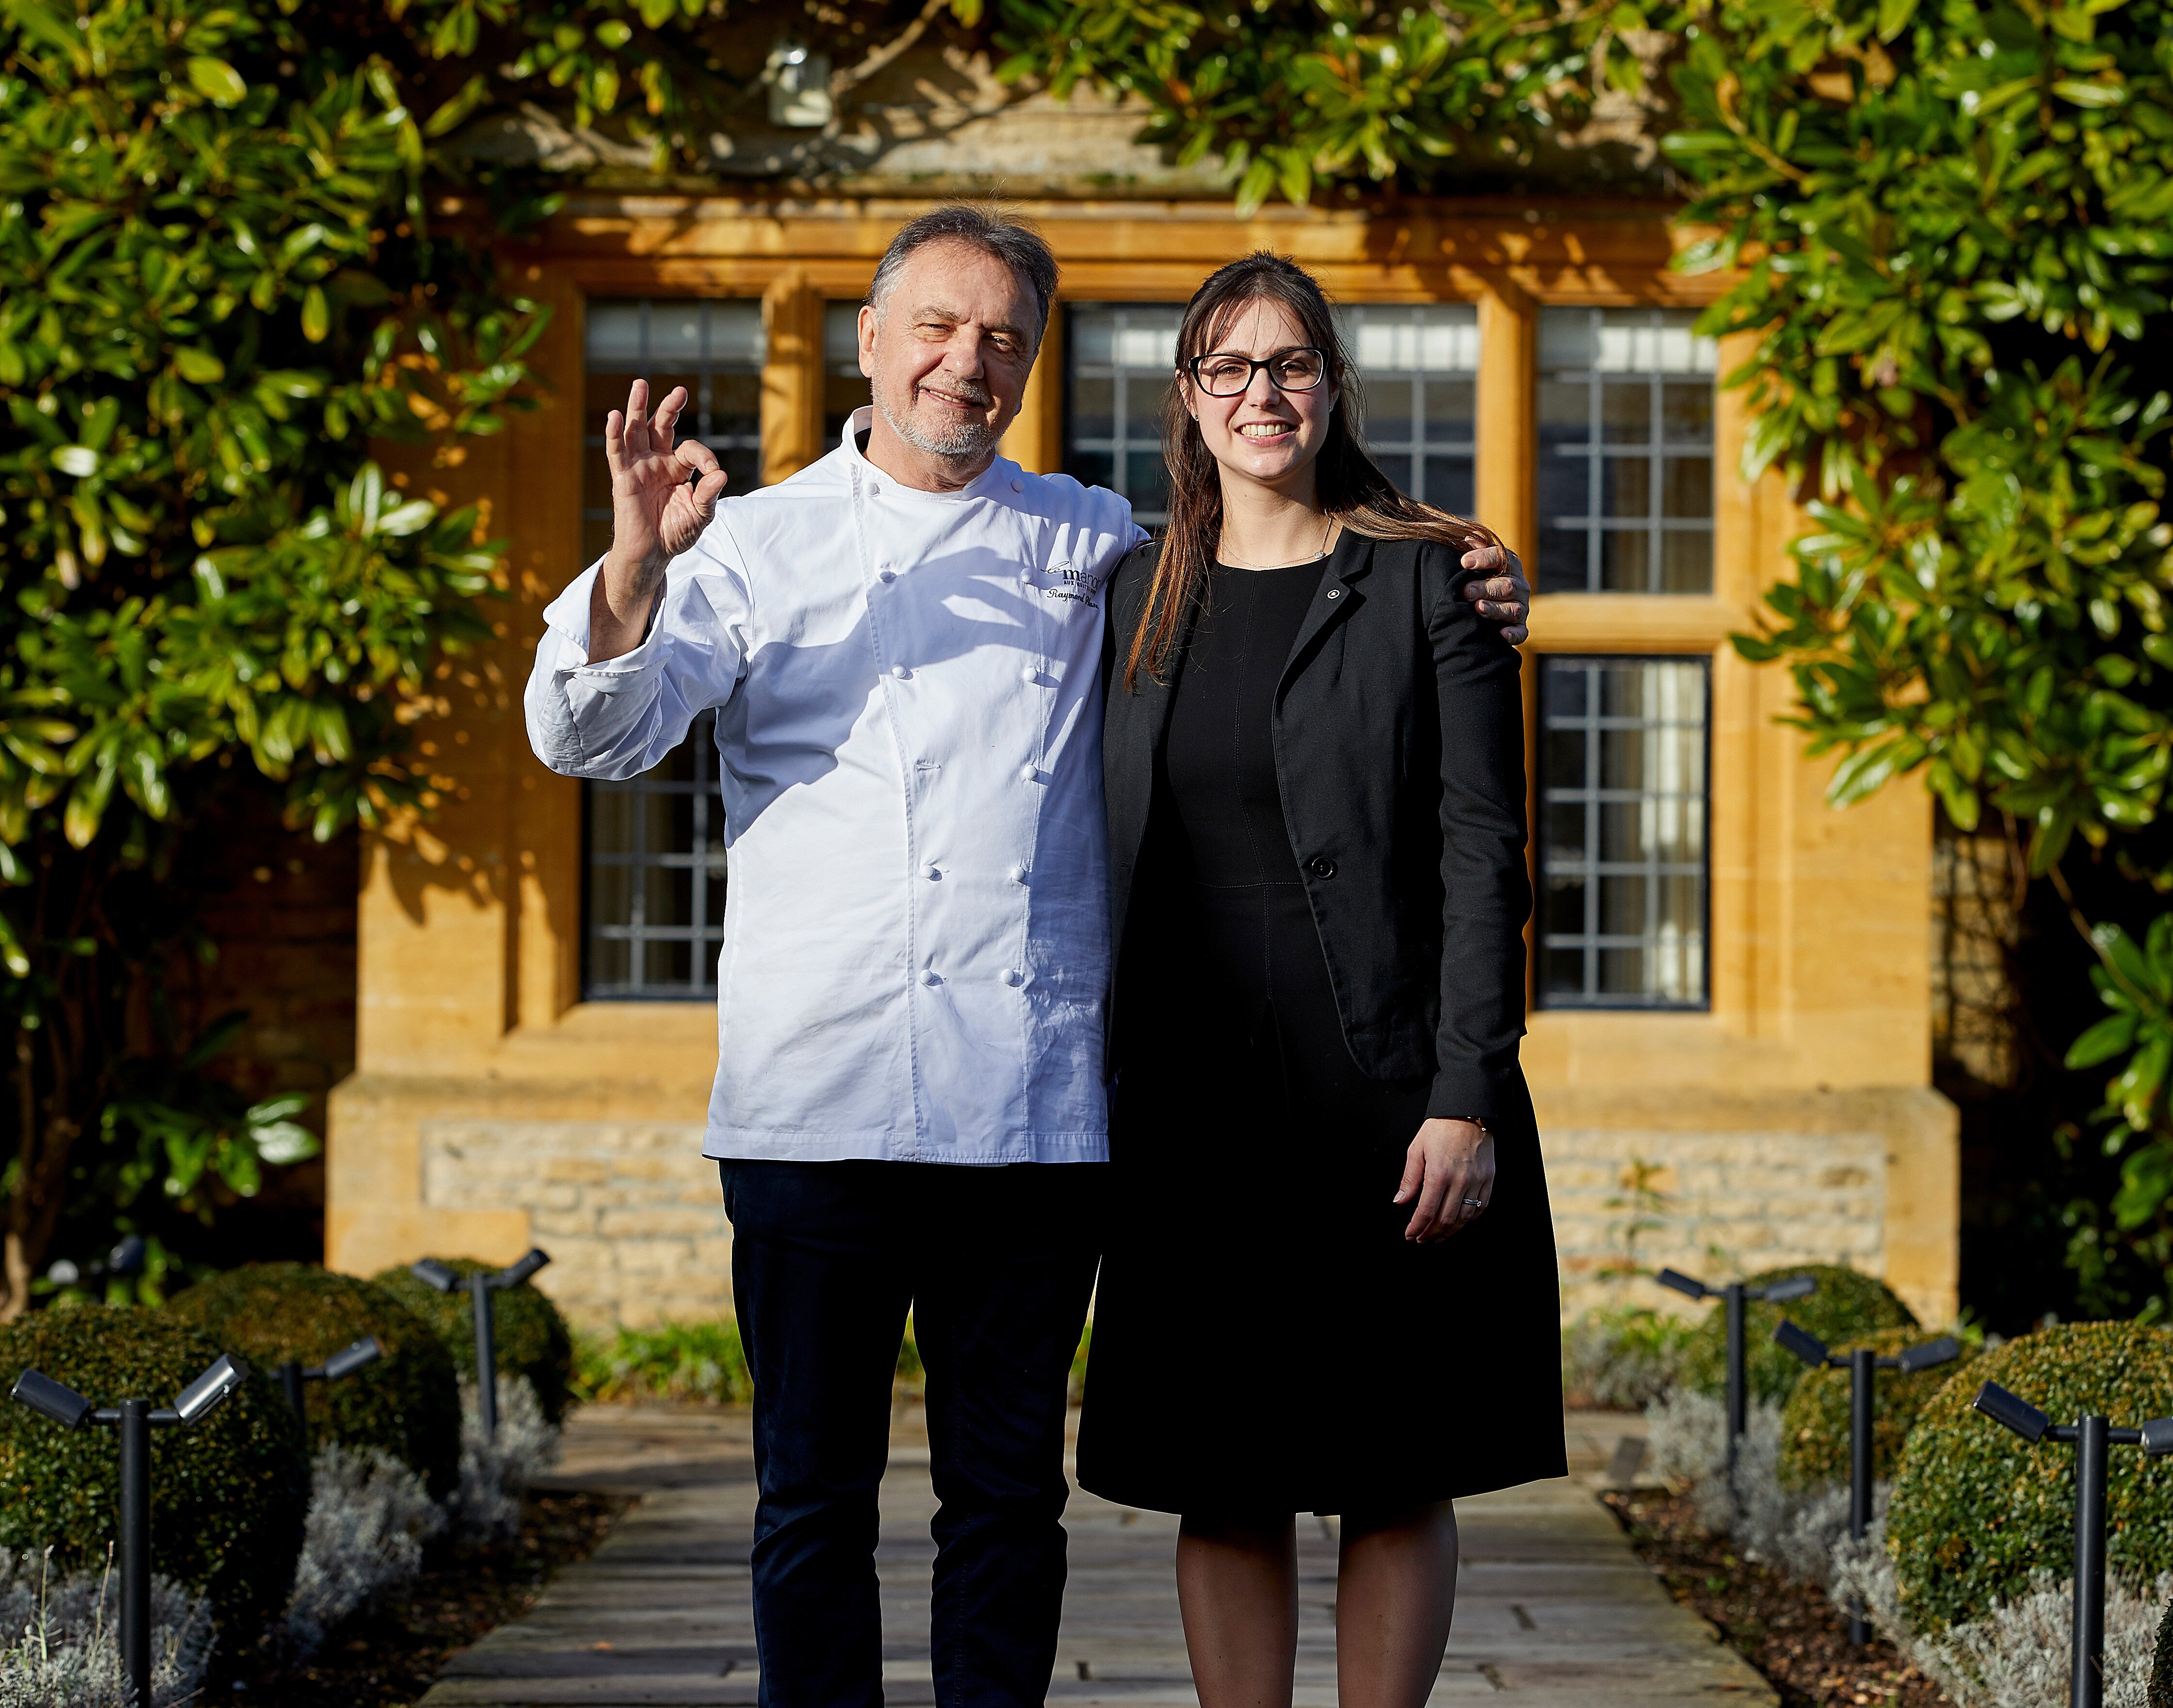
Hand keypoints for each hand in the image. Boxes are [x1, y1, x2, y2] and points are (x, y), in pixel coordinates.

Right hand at [591, 378, 728, 660]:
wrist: (653, 554)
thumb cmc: (676, 533)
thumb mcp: (701, 515)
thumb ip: (710, 494)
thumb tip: (722, 474)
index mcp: (678, 468)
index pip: (691, 450)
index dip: (704, 456)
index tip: (712, 472)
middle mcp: (657, 462)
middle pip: (661, 427)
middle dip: (669, 408)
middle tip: (679, 391)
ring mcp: (639, 467)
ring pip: (636, 431)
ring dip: (637, 408)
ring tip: (640, 384)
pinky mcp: (623, 478)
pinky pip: (617, 452)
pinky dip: (614, 433)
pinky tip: (614, 415)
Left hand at [1393, 1118, 1494, 1243]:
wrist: (1468, 1111)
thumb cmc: (1440, 1128)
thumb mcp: (1417, 1149)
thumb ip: (1410, 1178)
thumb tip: (1400, 1201)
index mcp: (1438, 1173)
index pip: (1426, 1211)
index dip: (1417, 1228)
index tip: (1410, 1235)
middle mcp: (1460, 1180)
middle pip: (1446, 1220)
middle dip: (1431, 1234)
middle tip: (1422, 1239)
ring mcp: (1477, 1180)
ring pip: (1464, 1218)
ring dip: (1450, 1231)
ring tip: (1438, 1235)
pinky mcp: (1489, 1178)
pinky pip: (1481, 1207)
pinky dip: (1469, 1219)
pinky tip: (1458, 1222)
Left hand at [1458, 544, 1529, 645]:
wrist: (1485, 603)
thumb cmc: (1478, 578)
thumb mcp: (1476, 562)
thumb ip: (1475, 551)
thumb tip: (1468, 538)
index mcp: (1509, 565)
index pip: (1501, 557)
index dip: (1484, 558)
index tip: (1464, 562)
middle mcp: (1519, 586)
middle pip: (1506, 586)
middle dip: (1485, 588)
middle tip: (1466, 591)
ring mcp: (1521, 607)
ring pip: (1513, 609)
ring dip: (1496, 609)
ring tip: (1478, 609)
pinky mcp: (1520, 627)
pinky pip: (1521, 632)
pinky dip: (1513, 634)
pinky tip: (1502, 634)